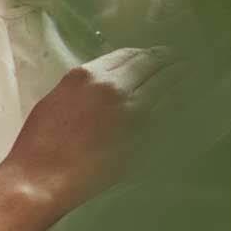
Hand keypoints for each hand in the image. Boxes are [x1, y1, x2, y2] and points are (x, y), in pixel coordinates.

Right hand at [0, 47, 177, 230]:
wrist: (43, 176)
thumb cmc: (40, 142)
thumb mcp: (56, 100)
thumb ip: (84, 88)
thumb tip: (105, 86)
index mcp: (86, 75)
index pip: (127, 55)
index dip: (145, 54)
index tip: (154, 56)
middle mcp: (113, 86)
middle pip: (151, 64)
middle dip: (169, 60)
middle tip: (182, 59)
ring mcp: (132, 110)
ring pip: (167, 84)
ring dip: (181, 77)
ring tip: (190, 74)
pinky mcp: (144, 134)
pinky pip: (170, 111)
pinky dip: (179, 102)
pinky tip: (186, 100)